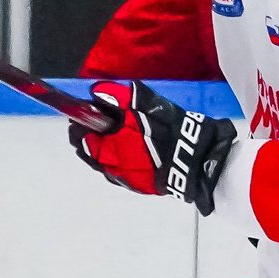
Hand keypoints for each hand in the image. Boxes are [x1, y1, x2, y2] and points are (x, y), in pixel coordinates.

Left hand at [69, 81, 235, 214]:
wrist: (199, 163)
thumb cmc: (170, 132)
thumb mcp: (147, 107)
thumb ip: (120, 98)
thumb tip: (96, 91)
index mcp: (108, 148)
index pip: (80, 136)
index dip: (80, 123)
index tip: (85, 113)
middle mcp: (111, 168)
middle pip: (89, 153)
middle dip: (91, 138)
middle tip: (100, 124)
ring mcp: (125, 180)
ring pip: (104, 164)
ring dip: (105, 151)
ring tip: (116, 138)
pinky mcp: (139, 186)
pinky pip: (120, 172)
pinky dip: (119, 161)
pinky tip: (130, 153)